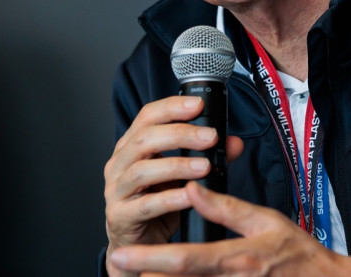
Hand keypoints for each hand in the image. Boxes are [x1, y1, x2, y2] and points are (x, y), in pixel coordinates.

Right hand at [104, 96, 243, 276]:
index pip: (147, 117)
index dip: (172, 107)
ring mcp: (116, 191)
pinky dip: (170, 199)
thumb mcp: (184, 177)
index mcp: (132, 147)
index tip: (198, 104)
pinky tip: (191, 196)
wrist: (139, 246)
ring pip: (142, 170)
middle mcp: (119, 165)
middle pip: (144, 139)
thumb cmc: (158, 205)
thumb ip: (208, 157)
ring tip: (205, 166)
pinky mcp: (120, 217)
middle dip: (180, 134)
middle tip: (210, 136)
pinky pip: (145, 206)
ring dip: (176, 165)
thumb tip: (234, 143)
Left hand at [108, 182, 350, 276]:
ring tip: (136, 269)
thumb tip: (194, 189)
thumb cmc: (298, 253)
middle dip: (145, 273)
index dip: (153, 259)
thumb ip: (226, 208)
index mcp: (239, 259)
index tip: (123, 255)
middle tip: (118, 265)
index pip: (188, 260)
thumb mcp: (266, 221)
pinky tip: (163, 272)